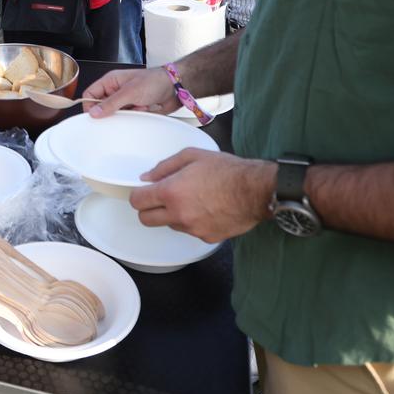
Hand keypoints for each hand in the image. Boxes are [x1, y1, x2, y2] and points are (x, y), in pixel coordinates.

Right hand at [83, 66, 175, 115]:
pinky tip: (143, 110)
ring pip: (115, 114)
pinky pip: (127, 119)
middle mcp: (116, 91)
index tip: (94, 116)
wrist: (175, 87)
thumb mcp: (130, 92)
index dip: (89, 105)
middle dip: (110, 112)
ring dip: (125, 115)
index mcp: (111, 81)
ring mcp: (126, 101)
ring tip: (136, 108)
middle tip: (119, 114)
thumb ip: (111, 103)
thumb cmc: (154, 81)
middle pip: (102, 106)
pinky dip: (134, 117)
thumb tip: (94, 112)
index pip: (90, 94)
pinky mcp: (135, 109)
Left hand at [130, 149, 275, 242]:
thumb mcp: (192, 156)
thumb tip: (147, 177)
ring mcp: (192, 229)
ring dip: (172, 214)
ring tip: (192, 199)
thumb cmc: (226, 170)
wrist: (255, 190)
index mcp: (171, 192)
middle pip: (146, 219)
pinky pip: (189, 231)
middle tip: (161, 198)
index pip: (138, 201)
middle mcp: (178, 214)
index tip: (144, 191)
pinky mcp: (206, 238)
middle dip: (149, 208)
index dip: (138, 195)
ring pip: (169, 225)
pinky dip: (192, 222)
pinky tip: (206, 209)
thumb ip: (165, 167)